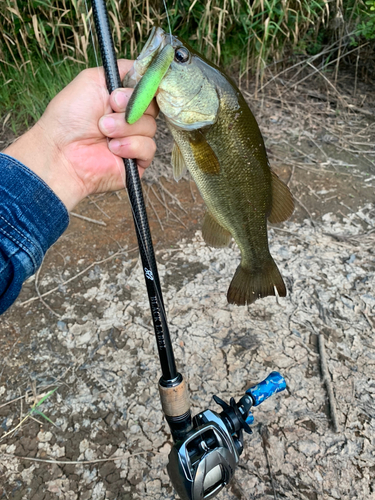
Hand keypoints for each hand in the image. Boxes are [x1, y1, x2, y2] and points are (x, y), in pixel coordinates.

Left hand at [4, 60, 157, 210]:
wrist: (62, 152)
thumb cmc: (69, 117)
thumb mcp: (93, 79)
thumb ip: (121, 70)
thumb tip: (145, 69)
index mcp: (121, 98)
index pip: (148, 88)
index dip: (146, 87)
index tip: (134, 87)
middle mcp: (129, 117)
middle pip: (153, 106)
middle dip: (132, 106)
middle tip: (111, 107)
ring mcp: (134, 139)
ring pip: (151, 127)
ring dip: (126, 127)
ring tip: (104, 131)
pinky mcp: (137, 160)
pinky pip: (149, 148)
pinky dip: (131, 145)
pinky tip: (113, 148)